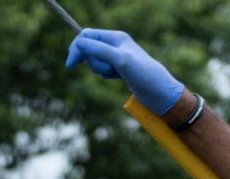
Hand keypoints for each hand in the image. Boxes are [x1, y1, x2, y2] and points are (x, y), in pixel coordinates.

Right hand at [65, 29, 184, 115]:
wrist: (158, 92)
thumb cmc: (142, 74)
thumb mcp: (119, 60)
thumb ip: (99, 50)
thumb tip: (79, 42)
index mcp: (115, 37)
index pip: (87, 35)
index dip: (77, 48)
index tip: (71, 65)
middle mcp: (115, 44)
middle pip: (88, 48)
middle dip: (91, 61)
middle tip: (105, 70)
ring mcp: (116, 56)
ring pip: (94, 59)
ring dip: (98, 69)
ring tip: (113, 75)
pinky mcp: (118, 68)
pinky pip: (101, 68)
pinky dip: (104, 74)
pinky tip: (116, 78)